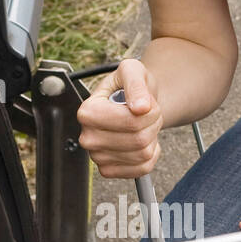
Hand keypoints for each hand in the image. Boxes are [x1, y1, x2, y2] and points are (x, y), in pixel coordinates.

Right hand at [76, 57, 162, 178]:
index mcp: (88, 112)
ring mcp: (96, 157)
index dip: (151, 112)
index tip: (147, 103)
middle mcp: (88, 137)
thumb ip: (136, 84)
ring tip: (143, 125)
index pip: (131, 121)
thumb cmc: (128, 86)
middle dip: (153, 124)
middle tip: (147, 114)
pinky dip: (151, 154)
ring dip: (152, 138)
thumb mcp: (132, 71)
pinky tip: (142, 141)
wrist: (132, 103)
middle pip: (138, 139)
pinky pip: (142, 168)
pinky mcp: (107, 170)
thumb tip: (140, 107)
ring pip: (142, 154)